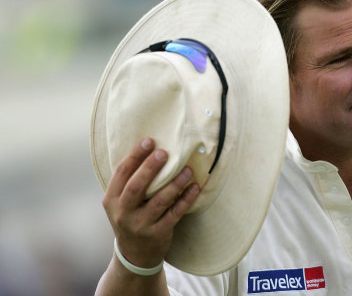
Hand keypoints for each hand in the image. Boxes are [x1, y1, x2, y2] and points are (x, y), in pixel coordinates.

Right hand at [102, 138, 199, 268]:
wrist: (134, 254)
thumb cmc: (131, 218)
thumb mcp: (121, 203)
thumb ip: (129, 181)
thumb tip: (151, 149)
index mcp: (112, 200)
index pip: (121, 173)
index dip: (135, 155)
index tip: (149, 141)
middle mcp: (123, 213)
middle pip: (136, 187)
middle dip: (150, 168)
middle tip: (165, 152)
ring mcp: (140, 225)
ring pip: (159, 201)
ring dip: (175, 184)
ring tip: (187, 170)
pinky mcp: (158, 233)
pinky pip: (175, 214)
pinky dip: (186, 200)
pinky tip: (195, 188)